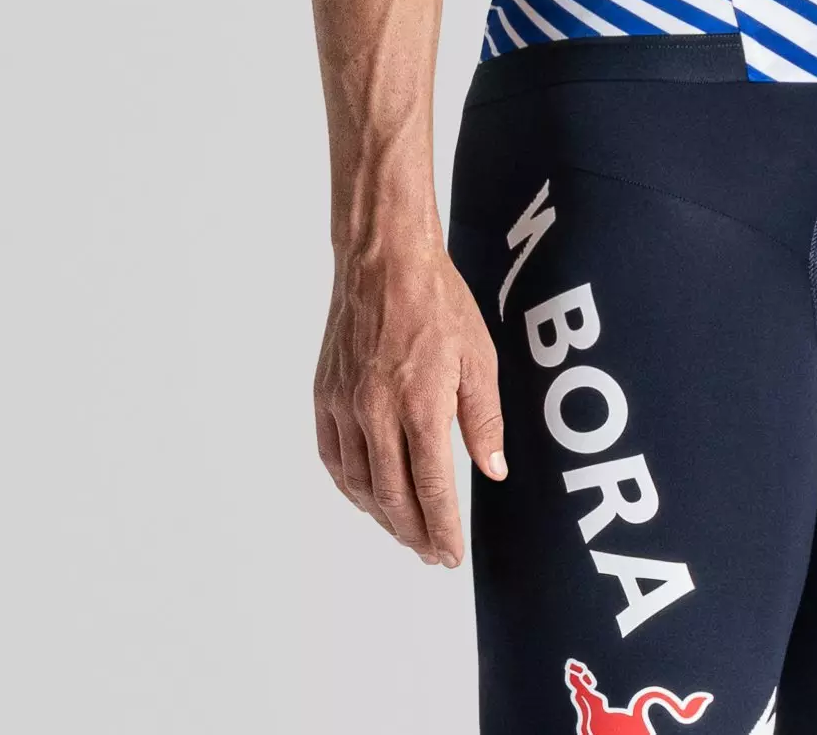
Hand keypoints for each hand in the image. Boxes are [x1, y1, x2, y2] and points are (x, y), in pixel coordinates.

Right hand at [312, 241, 507, 565]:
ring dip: (382, 518)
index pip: (431, 488)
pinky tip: (366, 497)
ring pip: (358, 484)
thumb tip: (492, 470)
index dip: (442, 529)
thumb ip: (484, 420)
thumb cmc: (437, 303)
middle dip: (414, 534)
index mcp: (419, 404)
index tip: (450, 555)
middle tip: (431, 554)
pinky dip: (350, 487)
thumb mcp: (479, 358)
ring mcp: (344, 405)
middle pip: (392, 497)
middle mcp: (375, 411)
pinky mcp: (324, 395)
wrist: (382, 260)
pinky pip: (332, 457)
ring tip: (405, 532)